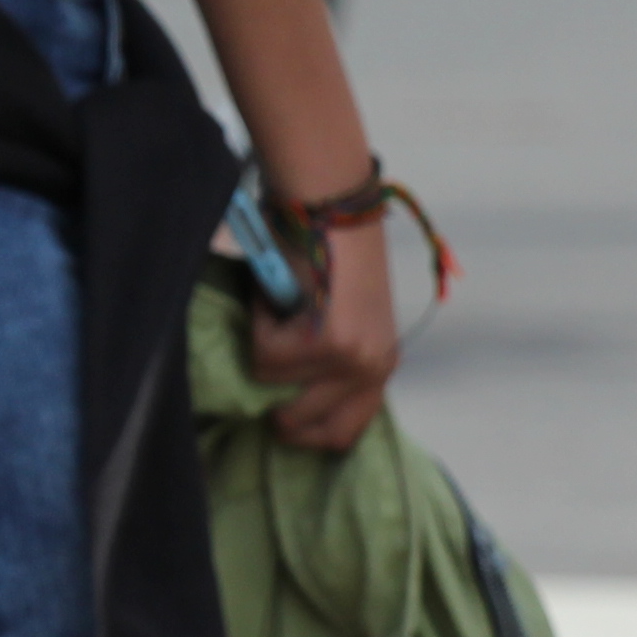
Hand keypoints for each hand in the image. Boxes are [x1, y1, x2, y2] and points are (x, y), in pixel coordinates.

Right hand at [244, 214, 398, 452]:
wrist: (331, 203)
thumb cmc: (326, 248)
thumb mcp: (336, 318)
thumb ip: (321, 359)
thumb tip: (274, 394)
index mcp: (380, 366)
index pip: (343, 433)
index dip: (303, 431)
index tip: (274, 409)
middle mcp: (373, 370)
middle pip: (301, 424)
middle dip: (268, 394)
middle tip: (260, 355)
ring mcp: (352, 360)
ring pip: (273, 384)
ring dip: (261, 348)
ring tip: (274, 310)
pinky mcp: (326, 343)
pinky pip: (264, 353)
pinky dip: (256, 322)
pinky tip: (273, 293)